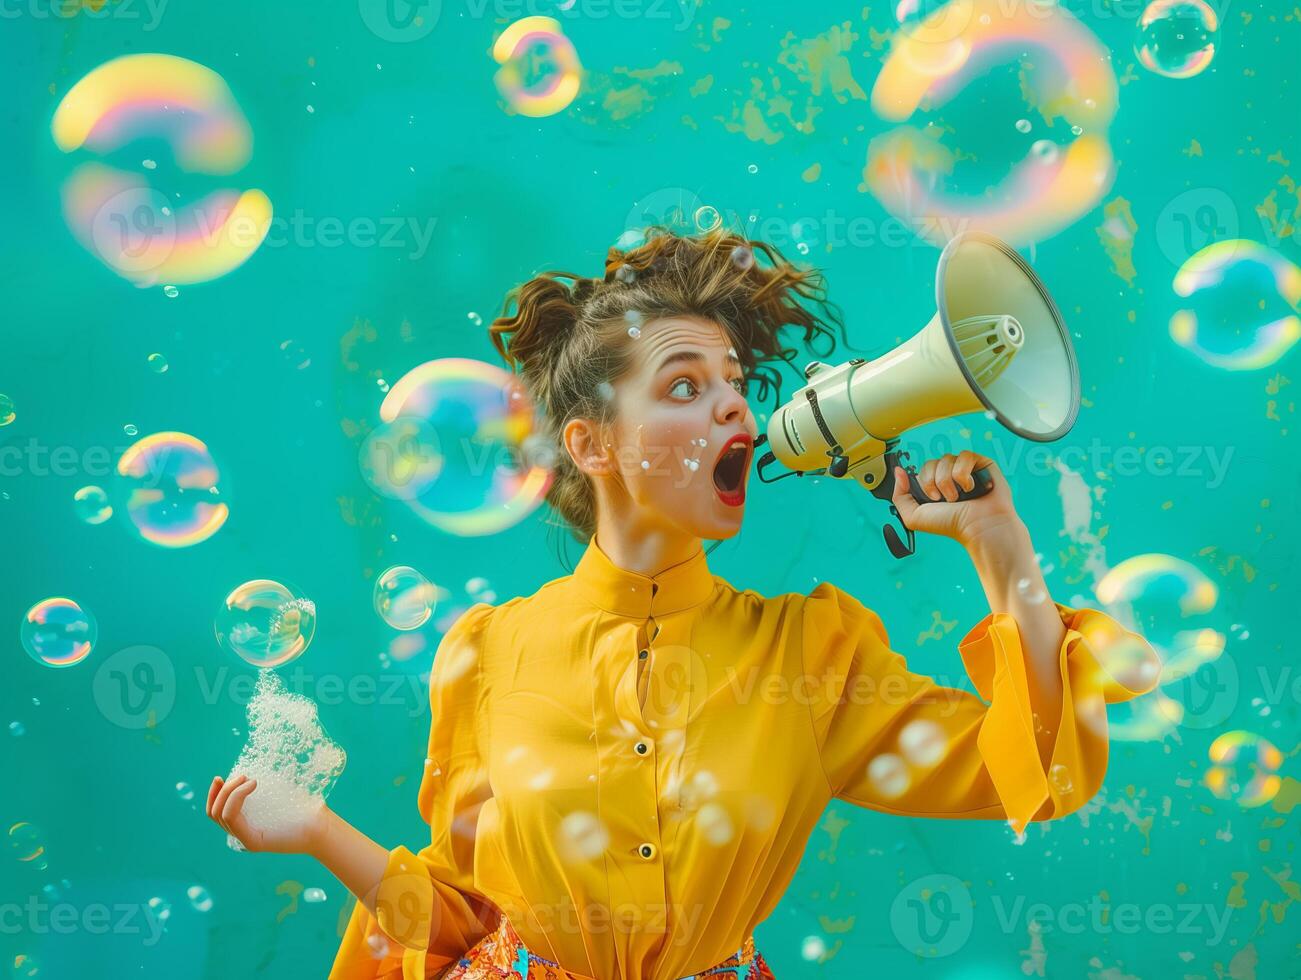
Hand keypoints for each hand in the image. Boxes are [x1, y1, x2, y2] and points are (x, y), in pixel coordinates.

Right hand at [205, 774, 327, 854]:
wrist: (322, 825)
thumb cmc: (304, 806)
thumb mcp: (276, 793)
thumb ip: (258, 788)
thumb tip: (244, 771)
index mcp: (246, 824)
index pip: (216, 812)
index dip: (214, 794)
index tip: (219, 777)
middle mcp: (242, 835)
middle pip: (214, 812)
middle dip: (222, 790)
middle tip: (241, 775)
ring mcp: (245, 840)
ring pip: (220, 814)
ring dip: (230, 792)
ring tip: (248, 779)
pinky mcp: (252, 842)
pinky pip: (232, 818)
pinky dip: (237, 798)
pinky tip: (252, 785)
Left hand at [890, 450, 1022, 546]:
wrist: (978, 527)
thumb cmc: (951, 524)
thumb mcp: (913, 516)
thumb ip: (899, 495)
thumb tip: (899, 471)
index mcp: (935, 486)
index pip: (922, 470)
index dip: (924, 482)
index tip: (932, 498)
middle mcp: (950, 476)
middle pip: (931, 462)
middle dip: (935, 482)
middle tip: (945, 499)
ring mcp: (966, 470)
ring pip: (946, 459)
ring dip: (949, 481)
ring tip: (958, 497)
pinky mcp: (982, 464)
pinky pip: (965, 455)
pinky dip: (963, 473)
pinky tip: (969, 487)